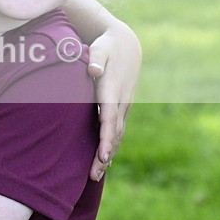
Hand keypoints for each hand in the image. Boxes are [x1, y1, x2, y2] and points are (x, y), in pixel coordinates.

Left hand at [87, 21, 141, 180]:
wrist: (127, 44)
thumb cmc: (107, 47)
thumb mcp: (100, 48)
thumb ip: (95, 58)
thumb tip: (93, 69)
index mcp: (113, 91)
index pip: (109, 119)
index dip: (105, 138)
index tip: (101, 155)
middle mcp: (121, 102)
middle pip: (113, 134)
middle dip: (104, 155)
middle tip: (93, 175)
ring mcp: (123, 106)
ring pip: (116, 135)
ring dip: (107, 155)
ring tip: (95, 174)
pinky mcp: (122, 107)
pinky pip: (117, 130)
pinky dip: (111, 146)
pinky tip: (104, 160)